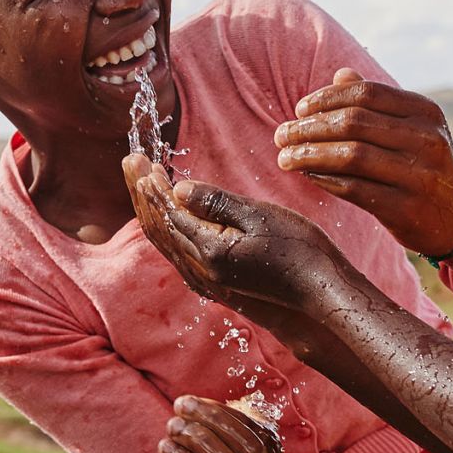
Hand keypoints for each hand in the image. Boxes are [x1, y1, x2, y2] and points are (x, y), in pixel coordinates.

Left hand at [124, 152, 344, 322]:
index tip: (141, 160)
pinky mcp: (217, 283)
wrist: (320, 293)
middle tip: (132, 163)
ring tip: (144, 184)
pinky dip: (168, 230)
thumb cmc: (299, 250)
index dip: (153, 185)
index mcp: (210, 251)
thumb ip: (217, 203)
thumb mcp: (259, 217)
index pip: (169, 213)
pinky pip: (180, 254)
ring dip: (153, 211)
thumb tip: (179, 188)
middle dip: (144, 195)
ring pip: (167, 242)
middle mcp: (202, 270)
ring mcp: (208, 280)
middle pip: (160, 228)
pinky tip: (169, 218)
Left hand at [274, 69, 452, 256]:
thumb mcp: (413, 128)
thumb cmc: (425, 165)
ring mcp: (418, 175)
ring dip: (309, 155)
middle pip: (354, 123)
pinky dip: (324, 180)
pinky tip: (307, 175)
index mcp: (425, 112)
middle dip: (309, 127)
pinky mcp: (405, 208)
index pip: (366, 94)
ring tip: (285, 157)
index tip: (300, 109)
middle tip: (282, 135)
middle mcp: (426, 140)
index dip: (326, 99)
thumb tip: (340, 75)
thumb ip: (378, 102)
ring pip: (350, 156)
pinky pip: (353, 189)